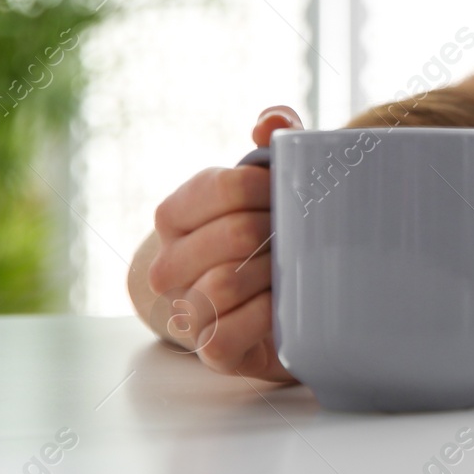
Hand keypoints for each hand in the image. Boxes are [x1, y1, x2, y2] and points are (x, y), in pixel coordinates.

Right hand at [145, 105, 302, 381]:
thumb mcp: (276, 179)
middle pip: (232, 234)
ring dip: (275, 274)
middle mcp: (169, 262)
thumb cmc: (274, 228)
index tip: (294, 193)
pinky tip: (285, 305)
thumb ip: (276, 138)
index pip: (222, 186)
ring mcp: (186, 308)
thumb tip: (271, 123)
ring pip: (225, 285)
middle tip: (304, 234)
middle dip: (280, 232)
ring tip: (296, 268)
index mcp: (177, 212)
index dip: (270, 187)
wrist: (282, 298)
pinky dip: (263, 318)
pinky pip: (225, 334)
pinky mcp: (212, 350)